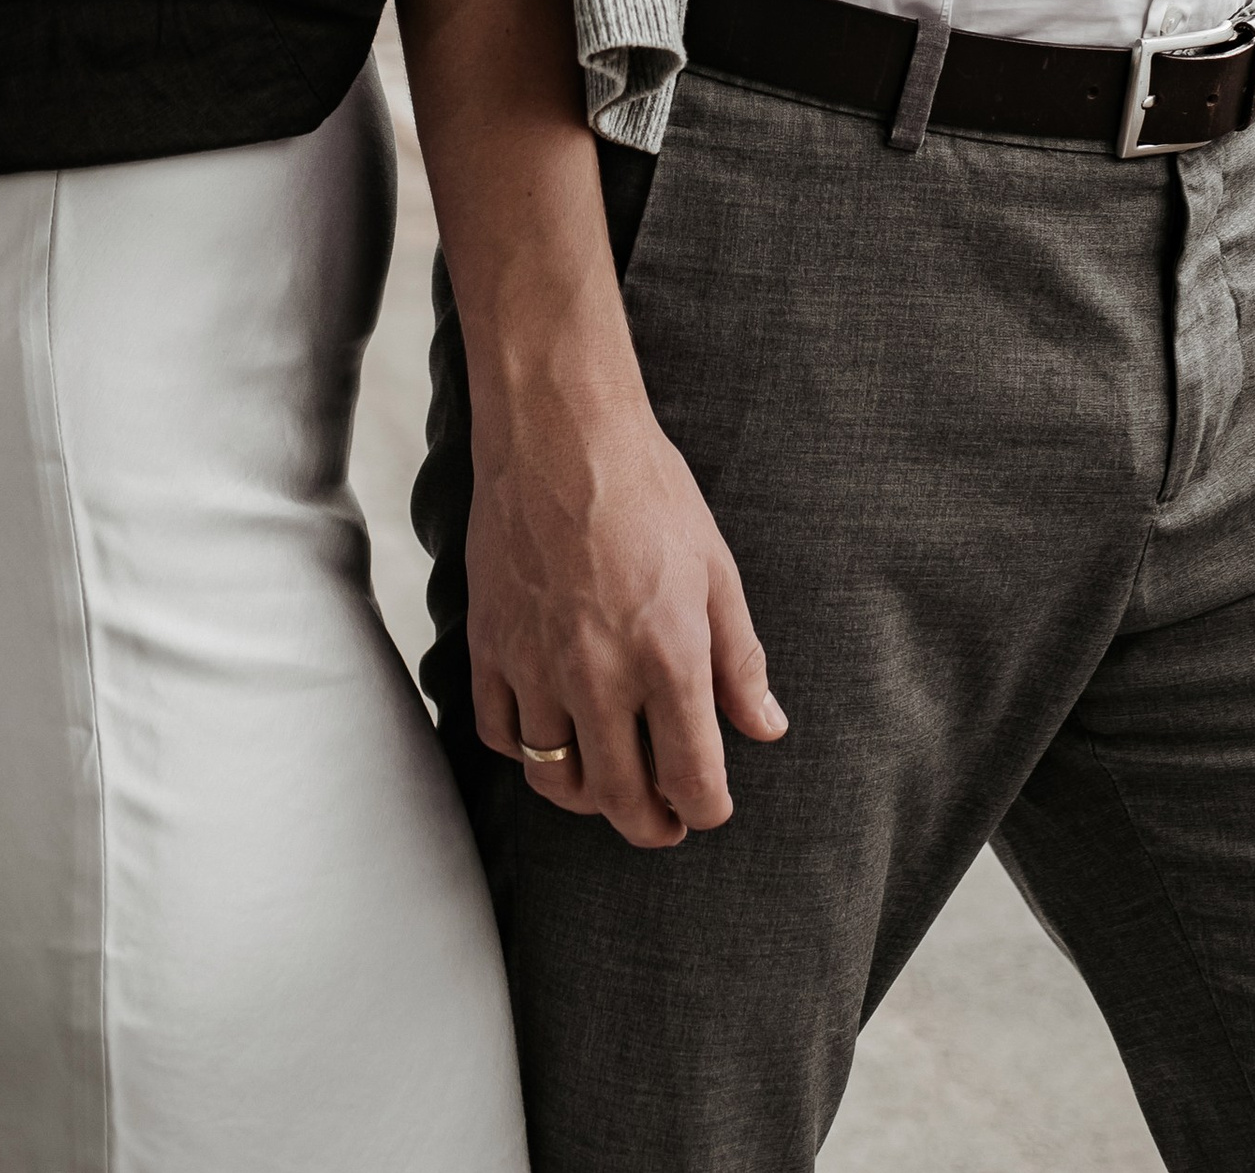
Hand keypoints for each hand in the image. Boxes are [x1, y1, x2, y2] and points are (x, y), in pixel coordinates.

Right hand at [467, 362, 784, 847]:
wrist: (558, 429)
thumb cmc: (647, 488)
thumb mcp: (715, 569)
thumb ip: (740, 660)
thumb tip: (766, 727)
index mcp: (668, 656)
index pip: (692, 780)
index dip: (708, 808)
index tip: (710, 805)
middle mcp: (599, 674)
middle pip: (621, 799)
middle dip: (652, 825)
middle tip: (666, 819)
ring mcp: (535, 663)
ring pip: (555, 777)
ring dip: (588, 796)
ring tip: (610, 782)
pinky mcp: (489, 644)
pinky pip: (500, 732)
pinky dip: (526, 749)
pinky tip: (551, 732)